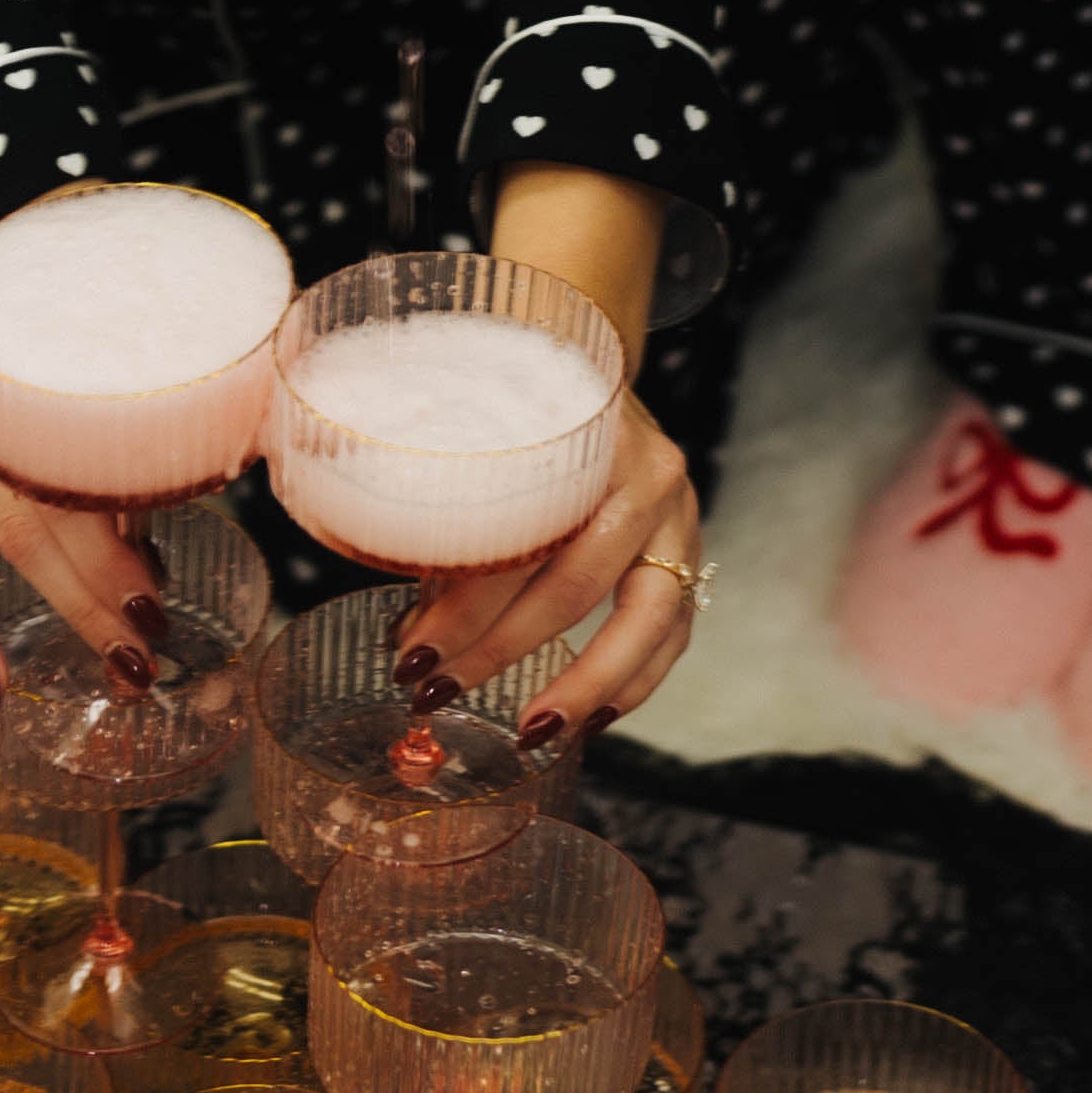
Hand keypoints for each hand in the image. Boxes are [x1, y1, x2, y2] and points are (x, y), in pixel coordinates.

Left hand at [392, 154, 704, 730]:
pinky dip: (637, 680)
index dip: (461, 606)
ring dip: (585, 684)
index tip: (410, 658)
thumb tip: (403, 642)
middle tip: (440, 694)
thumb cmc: (516, 412)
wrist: (581, 359)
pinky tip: (595, 718)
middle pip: (574, 580)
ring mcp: (676, 512)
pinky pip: (675, 629)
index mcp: (584, 433)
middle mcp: (643, 471)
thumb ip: (443, 529)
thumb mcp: (476, 446)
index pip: (521, 534)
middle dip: (501, 649)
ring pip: (646, 616)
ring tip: (531, 733)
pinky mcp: (689, 547)